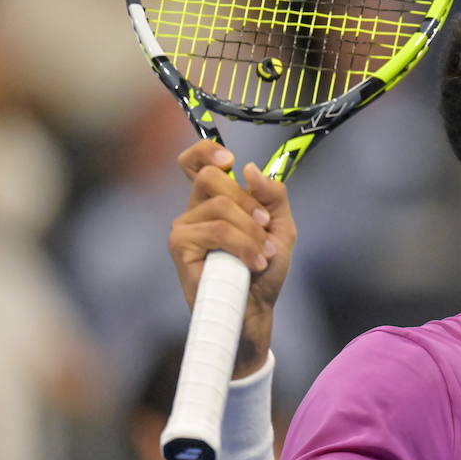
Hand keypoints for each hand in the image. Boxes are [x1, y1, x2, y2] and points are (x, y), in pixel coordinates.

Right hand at [168, 141, 297, 370]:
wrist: (257, 308)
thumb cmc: (265, 269)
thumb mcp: (281, 226)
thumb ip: (273, 196)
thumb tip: (248, 169)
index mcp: (215, 199)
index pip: (195, 162)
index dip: (206, 151)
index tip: (229, 159)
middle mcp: (195, 209)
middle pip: (210, 177)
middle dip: (247, 201)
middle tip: (264, 225)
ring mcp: (184, 228)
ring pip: (221, 208)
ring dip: (252, 233)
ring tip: (263, 255)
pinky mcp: (180, 247)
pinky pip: (216, 230)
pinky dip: (243, 245)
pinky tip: (254, 263)